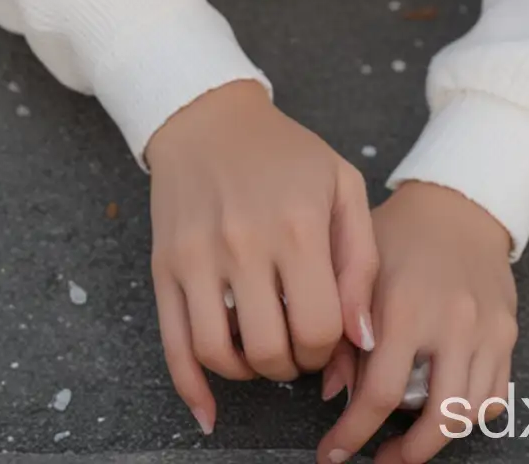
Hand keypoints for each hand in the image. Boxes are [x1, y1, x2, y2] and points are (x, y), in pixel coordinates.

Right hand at [145, 79, 378, 435]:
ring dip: (246, 374)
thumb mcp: (342, 186)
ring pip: (219, 355)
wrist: (209, 118)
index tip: (324, 338)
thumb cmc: (286, 155)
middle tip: (294, 348)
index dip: (326, 350)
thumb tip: (364, 339)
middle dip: (289, 366)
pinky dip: (191, 388)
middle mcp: (244, 242)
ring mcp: (198, 256)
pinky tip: (209, 411)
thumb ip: (362, 263)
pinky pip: (173, 345)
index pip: (318, 328)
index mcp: (298, 225)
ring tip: (260, 354)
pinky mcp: (164, 267)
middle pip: (269, 350)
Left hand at [314, 181, 517, 463]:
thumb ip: (342, 332)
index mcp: (406, 306)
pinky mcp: (508, 332)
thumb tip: (333, 395)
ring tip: (409, 439)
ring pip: (469, 415)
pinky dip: (469, 414)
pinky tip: (443, 407)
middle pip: (437, 418)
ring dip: (436, 439)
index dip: (354, 434)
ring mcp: (487, 329)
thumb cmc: (400, 235)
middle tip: (379, 459)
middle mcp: (452, 322)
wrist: (457, 204)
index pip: (380, 394)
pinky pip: (495, 397)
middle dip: (404, 454)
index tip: (333, 453)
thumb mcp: (360, 271)